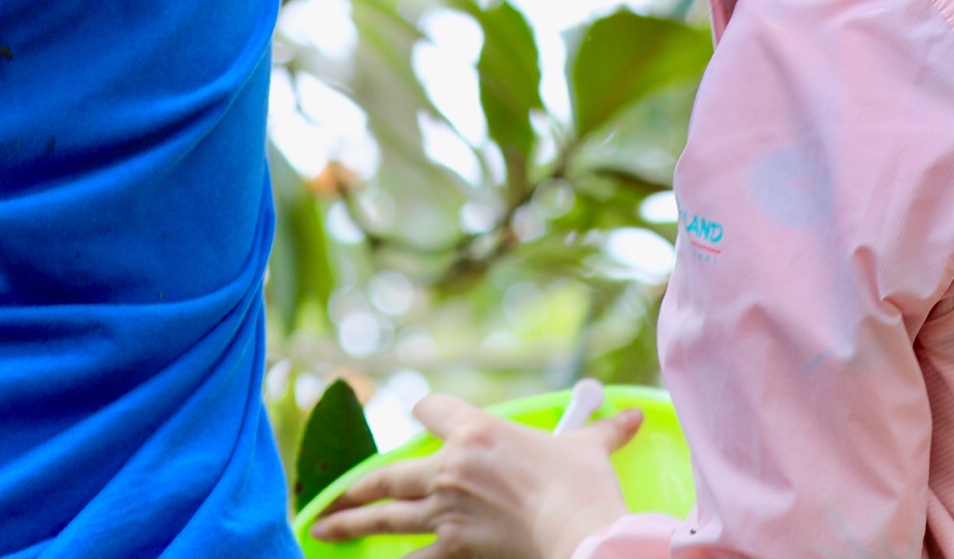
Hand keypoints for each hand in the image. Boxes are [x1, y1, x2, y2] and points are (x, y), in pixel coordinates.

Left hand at [306, 393, 642, 558]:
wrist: (579, 532)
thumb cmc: (583, 487)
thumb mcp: (589, 449)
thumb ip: (603, 430)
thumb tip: (632, 415)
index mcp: (477, 431)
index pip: (431, 409)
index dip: (425, 412)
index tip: (419, 418)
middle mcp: (451, 466)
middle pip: (390, 471)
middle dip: (357, 484)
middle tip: (332, 494)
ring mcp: (446, 510)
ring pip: (385, 514)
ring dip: (349, 521)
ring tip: (322, 525)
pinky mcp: (452, 547)